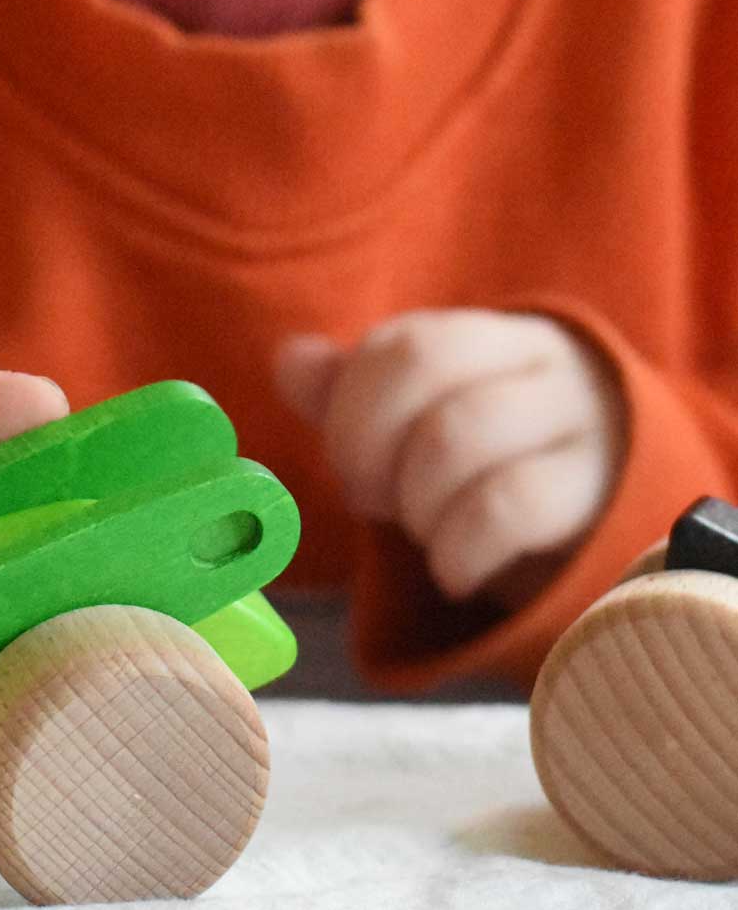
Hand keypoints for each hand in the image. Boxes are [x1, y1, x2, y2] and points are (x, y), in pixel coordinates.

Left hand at [274, 310, 625, 609]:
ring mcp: (579, 423)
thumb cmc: (499, 472)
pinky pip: (505, 507)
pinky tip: (454, 572)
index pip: (401, 340)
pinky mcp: (600, 497)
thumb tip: (291, 360)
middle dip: (370, 446)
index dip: (351, 409)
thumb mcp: (424, 428)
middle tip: (373, 501)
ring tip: (423, 533)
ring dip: (414, 502)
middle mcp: (541, 364)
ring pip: (458, 436)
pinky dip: (456, 550)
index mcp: (490, 337)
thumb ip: (352, 393)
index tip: (350, 468)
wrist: (616, 530)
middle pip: (426, 365)